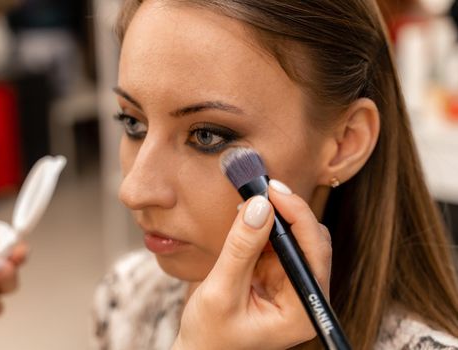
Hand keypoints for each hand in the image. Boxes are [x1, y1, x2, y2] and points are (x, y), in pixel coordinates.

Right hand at [173, 181, 331, 349]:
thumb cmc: (210, 335)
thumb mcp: (221, 291)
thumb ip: (241, 249)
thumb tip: (259, 206)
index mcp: (301, 312)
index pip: (314, 255)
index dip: (298, 217)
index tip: (273, 191)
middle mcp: (304, 298)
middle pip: (311, 242)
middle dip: (288, 213)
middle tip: (261, 189)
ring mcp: (291, 287)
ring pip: (295, 239)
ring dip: (274, 218)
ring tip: (249, 202)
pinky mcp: (277, 278)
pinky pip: (277, 244)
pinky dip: (263, 228)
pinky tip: (246, 219)